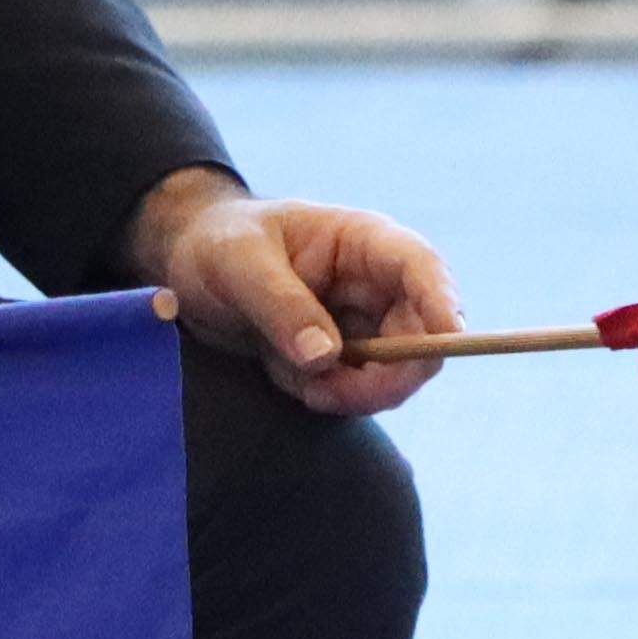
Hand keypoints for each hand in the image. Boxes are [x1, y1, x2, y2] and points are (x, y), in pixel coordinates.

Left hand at [130, 167, 453, 419]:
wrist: (189, 264)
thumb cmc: (217, 242)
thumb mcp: (239, 263)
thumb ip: (281, 305)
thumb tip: (326, 358)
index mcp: (362, 242)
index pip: (421, 267)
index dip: (442, 303)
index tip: (448, 339)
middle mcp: (375, 284)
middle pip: (420, 335)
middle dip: (389, 374)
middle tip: (331, 393)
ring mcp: (362, 324)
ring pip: (393, 373)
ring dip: (352, 392)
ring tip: (294, 379)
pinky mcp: (342, 358)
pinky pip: (354, 391)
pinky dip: (325, 396)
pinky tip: (285, 376)